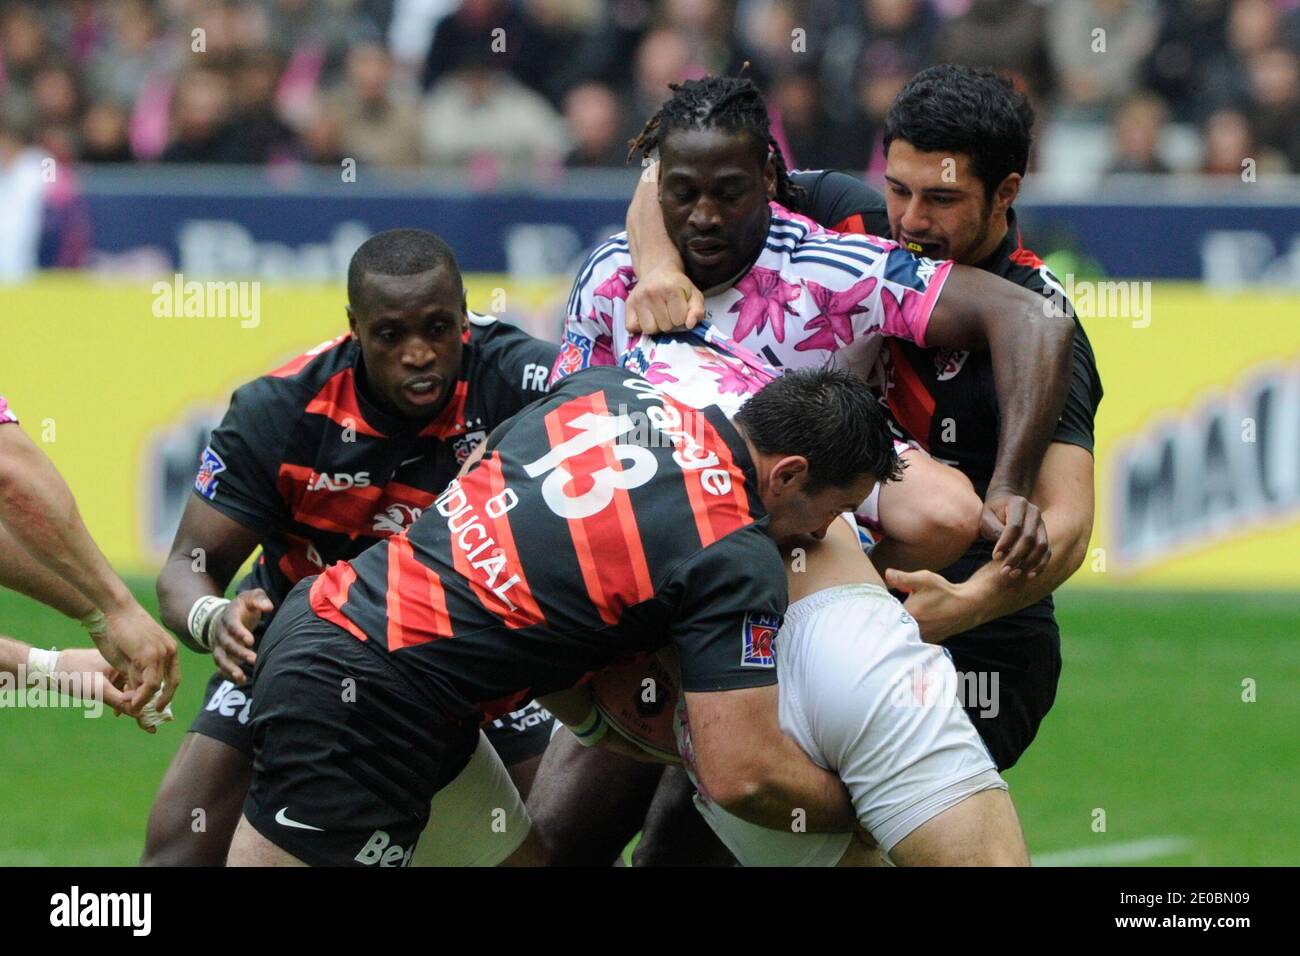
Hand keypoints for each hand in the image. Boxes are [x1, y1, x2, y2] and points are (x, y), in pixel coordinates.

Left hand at [54, 647, 156, 732]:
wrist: (49, 669)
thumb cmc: (74, 675)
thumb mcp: (98, 690)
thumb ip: (120, 702)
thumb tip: (140, 715)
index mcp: (125, 662)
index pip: (143, 684)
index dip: (149, 702)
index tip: (155, 720)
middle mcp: (122, 664)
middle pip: (138, 688)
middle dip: (142, 706)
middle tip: (149, 726)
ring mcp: (114, 669)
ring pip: (128, 690)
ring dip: (130, 705)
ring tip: (138, 722)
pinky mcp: (105, 675)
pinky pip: (119, 689)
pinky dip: (119, 700)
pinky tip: (118, 712)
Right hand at [95, 600, 180, 715]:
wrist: (115, 609)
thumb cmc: (119, 628)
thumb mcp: (132, 654)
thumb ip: (136, 670)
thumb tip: (136, 689)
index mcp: (169, 649)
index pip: (174, 676)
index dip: (167, 693)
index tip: (160, 706)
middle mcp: (170, 651)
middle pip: (171, 684)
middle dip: (162, 701)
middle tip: (153, 714)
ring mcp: (162, 653)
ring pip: (158, 686)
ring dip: (146, 701)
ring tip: (136, 710)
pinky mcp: (150, 655)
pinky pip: (150, 683)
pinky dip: (142, 696)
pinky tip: (133, 703)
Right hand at [212, 589, 273, 683]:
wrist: (223, 616)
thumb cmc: (243, 607)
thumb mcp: (250, 597)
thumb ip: (259, 598)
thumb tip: (269, 607)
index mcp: (229, 616)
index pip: (231, 625)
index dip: (239, 633)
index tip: (250, 640)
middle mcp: (221, 632)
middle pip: (227, 644)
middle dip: (239, 652)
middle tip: (254, 659)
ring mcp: (219, 646)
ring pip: (220, 658)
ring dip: (230, 668)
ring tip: (241, 677)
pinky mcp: (222, 656)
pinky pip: (221, 667)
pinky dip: (227, 675)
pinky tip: (240, 681)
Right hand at [625, 267, 704, 334]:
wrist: (658, 271)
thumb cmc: (677, 286)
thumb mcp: (694, 295)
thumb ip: (697, 310)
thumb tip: (690, 324)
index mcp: (671, 289)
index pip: (679, 321)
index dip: (681, 318)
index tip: (679, 310)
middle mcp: (652, 293)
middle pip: (664, 327)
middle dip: (669, 322)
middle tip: (668, 311)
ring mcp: (639, 298)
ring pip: (649, 329)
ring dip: (655, 326)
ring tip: (658, 315)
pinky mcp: (629, 304)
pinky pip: (631, 327)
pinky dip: (639, 327)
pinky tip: (646, 317)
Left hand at [884, 568, 975, 643]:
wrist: (966, 606)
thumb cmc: (944, 592)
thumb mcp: (924, 579)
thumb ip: (903, 577)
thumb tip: (887, 573)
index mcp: (910, 615)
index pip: (886, 615)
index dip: (881, 610)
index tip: (878, 607)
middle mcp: (914, 630)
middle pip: (893, 626)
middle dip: (890, 619)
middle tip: (891, 612)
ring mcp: (921, 638)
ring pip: (902, 634)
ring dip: (900, 627)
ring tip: (904, 618)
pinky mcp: (927, 642)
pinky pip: (912, 639)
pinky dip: (910, 633)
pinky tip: (914, 624)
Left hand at [978, 493, 1050, 578]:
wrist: (1005, 503)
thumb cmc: (992, 512)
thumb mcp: (986, 517)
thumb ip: (994, 529)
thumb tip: (1004, 550)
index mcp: (1018, 503)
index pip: (1014, 526)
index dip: (1005, 543)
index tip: (995, 556)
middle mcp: (1034, 512)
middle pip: (1029, 538)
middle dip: (1016, 556)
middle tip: (1004, 571)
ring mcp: (1041, 524)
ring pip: (1041, 546)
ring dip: (1028, 563)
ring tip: (1014, 574)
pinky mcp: (1044, 534)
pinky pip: (1047, 551)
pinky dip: (1040, 564)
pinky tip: (1030, 575)